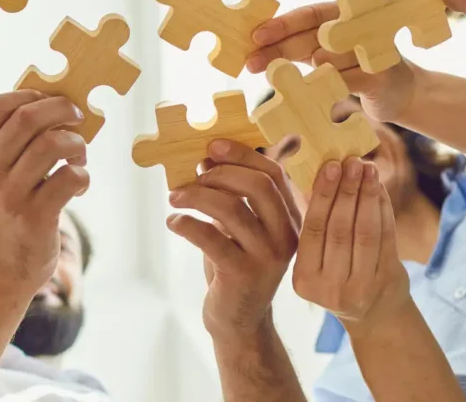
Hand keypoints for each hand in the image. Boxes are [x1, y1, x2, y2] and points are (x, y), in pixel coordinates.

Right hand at [0, 91, 89, 289]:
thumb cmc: (4, 210)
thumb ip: (9, 141)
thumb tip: (57, 101)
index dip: (30, 94)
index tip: (50, 100)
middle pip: (28, 119)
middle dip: (61, 110)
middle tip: (77, 118)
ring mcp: (8, 196)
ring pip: (52, 145)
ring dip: (76, 143)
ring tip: (78, 155)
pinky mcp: (35, 217)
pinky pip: (70, 177)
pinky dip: (83, 174)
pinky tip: (79, 184)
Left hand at [167, 140, 299, 338]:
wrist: (239, 319)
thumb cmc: (238, 263)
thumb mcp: (245, 226)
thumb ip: (237, 194)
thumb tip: (208, 155)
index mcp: (291, 218)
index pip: (274, 173)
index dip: (243, 154)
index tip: (213, 146)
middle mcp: (285, 235)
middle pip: (258, 186)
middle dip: (222, 172)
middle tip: (194, 172)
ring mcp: (266, 256)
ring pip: (231, 208)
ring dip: (196, 195)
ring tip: (175, 197)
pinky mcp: (242, 274)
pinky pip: (210, 237)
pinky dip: (186, 224)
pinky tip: (174, 222)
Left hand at [247, 3, 418, 123]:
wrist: (399, 91)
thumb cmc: (352, 67)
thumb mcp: (323, 53)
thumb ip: (296, 47)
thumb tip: (255, 47)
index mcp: (342, 14)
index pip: (309, 14)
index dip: (282, 24)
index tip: (255, 36)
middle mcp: (359, 25)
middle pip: (313, 35)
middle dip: (279, 49)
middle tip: (251, 63)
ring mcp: (373, 49)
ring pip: (329, 59)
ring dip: (305, 72)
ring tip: (285, 81)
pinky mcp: (381, 75)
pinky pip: (346, 80)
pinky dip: (328, 87)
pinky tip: (313, 94)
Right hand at [293, 158, 409, 328]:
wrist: (374, 314)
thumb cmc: (339, 276)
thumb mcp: (317, 261)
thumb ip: (317, 225)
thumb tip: (324, 171)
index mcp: (304, 280)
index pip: (313, 230)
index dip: (323, 195)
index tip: (331, 165)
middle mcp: (330, 288)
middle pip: (339, 229)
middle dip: (346, 190)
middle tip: (351, 161)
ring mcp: (361, 288)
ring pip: (364, 231)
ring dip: (367, 195)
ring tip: (368, 168)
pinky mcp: (386, 282)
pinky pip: (385, 237)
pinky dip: (383, 209)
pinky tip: (380, 188)